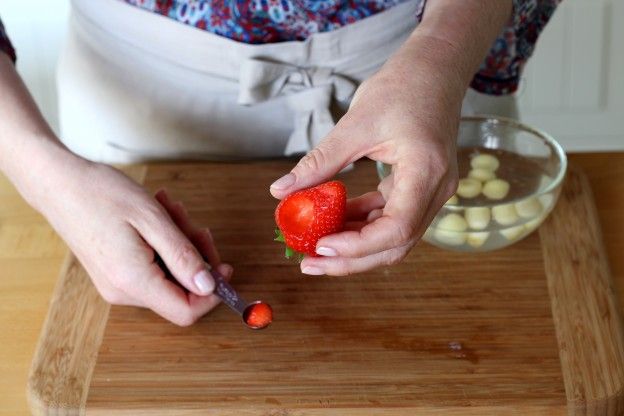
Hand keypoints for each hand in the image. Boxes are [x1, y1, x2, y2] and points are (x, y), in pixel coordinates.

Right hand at [38, 159, 231, 325]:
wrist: (58, 183)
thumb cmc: (102, 194)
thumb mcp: (153, 220)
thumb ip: (183, 257)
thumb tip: (209, 286)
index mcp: (134, 282)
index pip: (186, 311)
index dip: (212, 293)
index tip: (223, 265)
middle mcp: (124, 291)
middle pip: (180, 291)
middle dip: (196, 256)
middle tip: (192, 222)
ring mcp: (117, 283)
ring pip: (169, 275)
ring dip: (179, 243)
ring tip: (170, 210)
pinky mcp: (114, 272)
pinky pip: (153, 266)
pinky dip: (163, 243)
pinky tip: (158, 216)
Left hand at [269, 50, 460, 274]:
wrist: (434, 70)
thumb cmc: (402, 87)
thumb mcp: (356, 124)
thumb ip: (320, 162)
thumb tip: (280, 191)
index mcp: (426, 172)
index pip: (397, 228)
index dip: (357, 246)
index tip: (320, 246)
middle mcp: (436, 190)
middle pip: (396, 244)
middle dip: (351, 259)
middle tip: (309, 263)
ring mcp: (430, 192)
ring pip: (392, 237)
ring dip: (354, 245)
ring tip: (314, 246)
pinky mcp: (419, 188)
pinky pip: (390, 217)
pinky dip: (361, 223)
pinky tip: (331, 222)